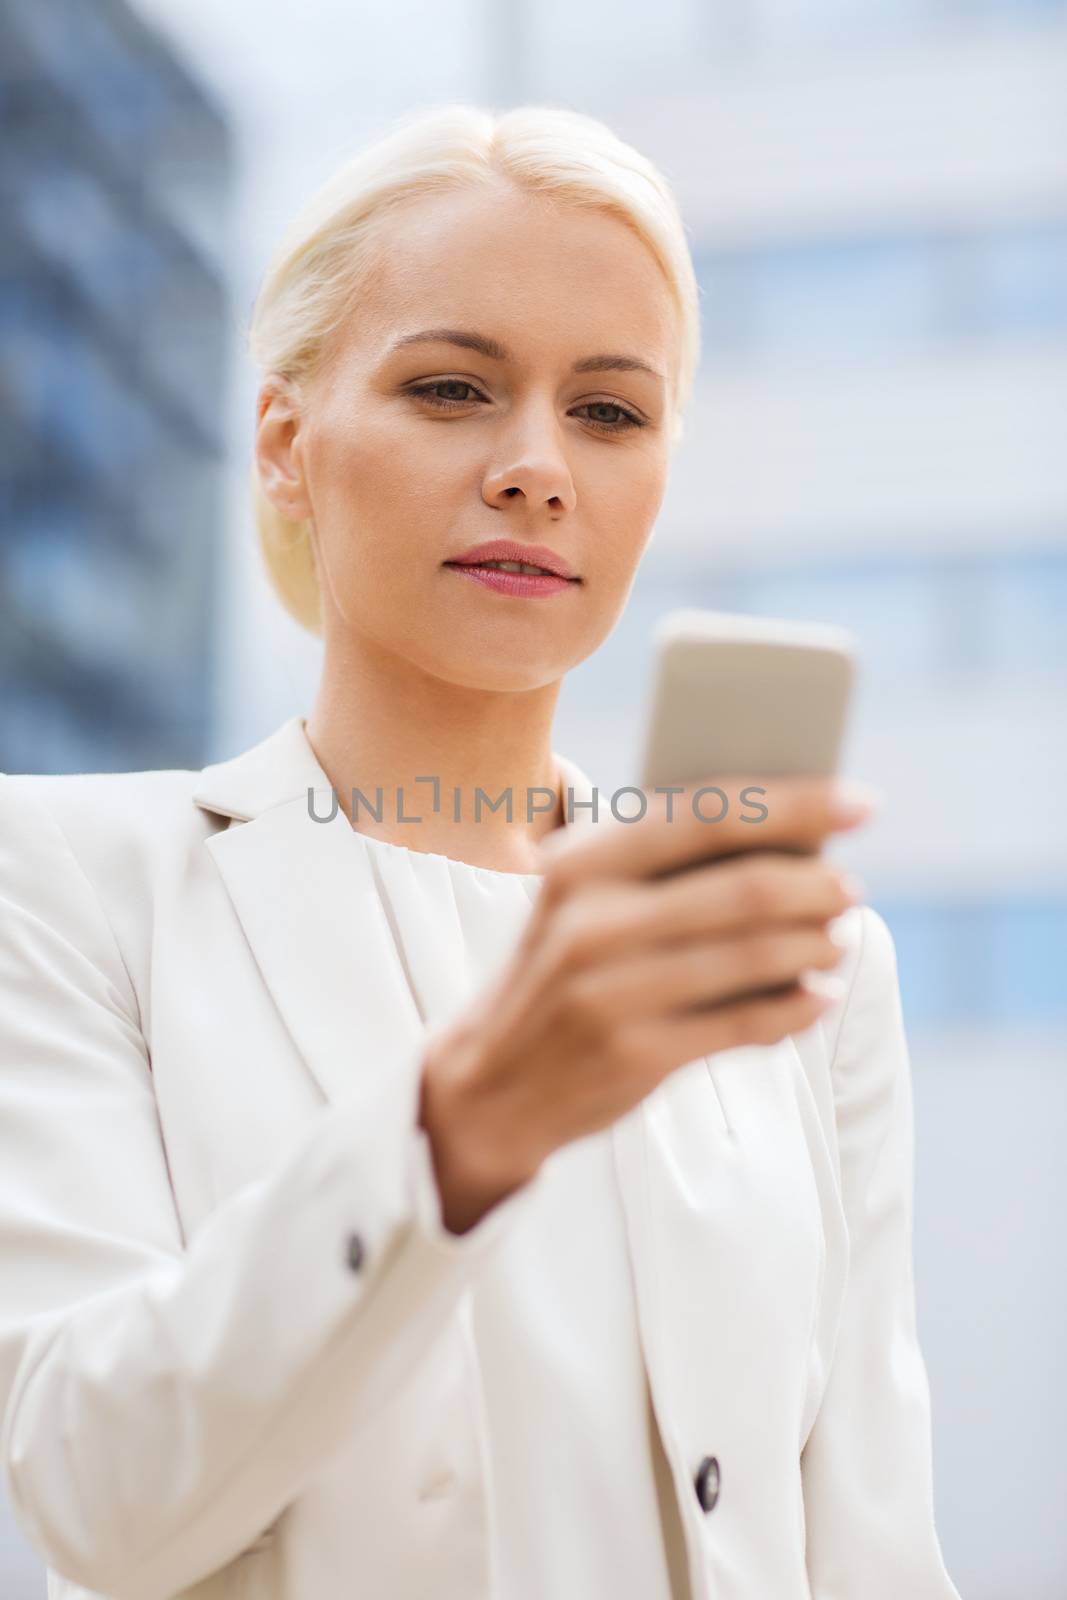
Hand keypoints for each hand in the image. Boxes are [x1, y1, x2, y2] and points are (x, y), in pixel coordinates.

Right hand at [417, 774, 876, 1232]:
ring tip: (834, 939)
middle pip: (744, 888)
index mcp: (581, 864)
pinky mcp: (634, 1054)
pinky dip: (794, 1009)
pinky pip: (744, 1025)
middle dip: (816, 885)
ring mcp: (612, 992)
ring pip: (754, 956)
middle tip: (851, 886)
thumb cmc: (561, 973)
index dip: (797, 804)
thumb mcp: (582, 903)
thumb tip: (793, 841)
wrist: (488, 1083)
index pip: (708, 814)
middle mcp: (591, 922)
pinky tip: (816, 998)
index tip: (861, 802)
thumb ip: (661, 867)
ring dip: (813, 945)